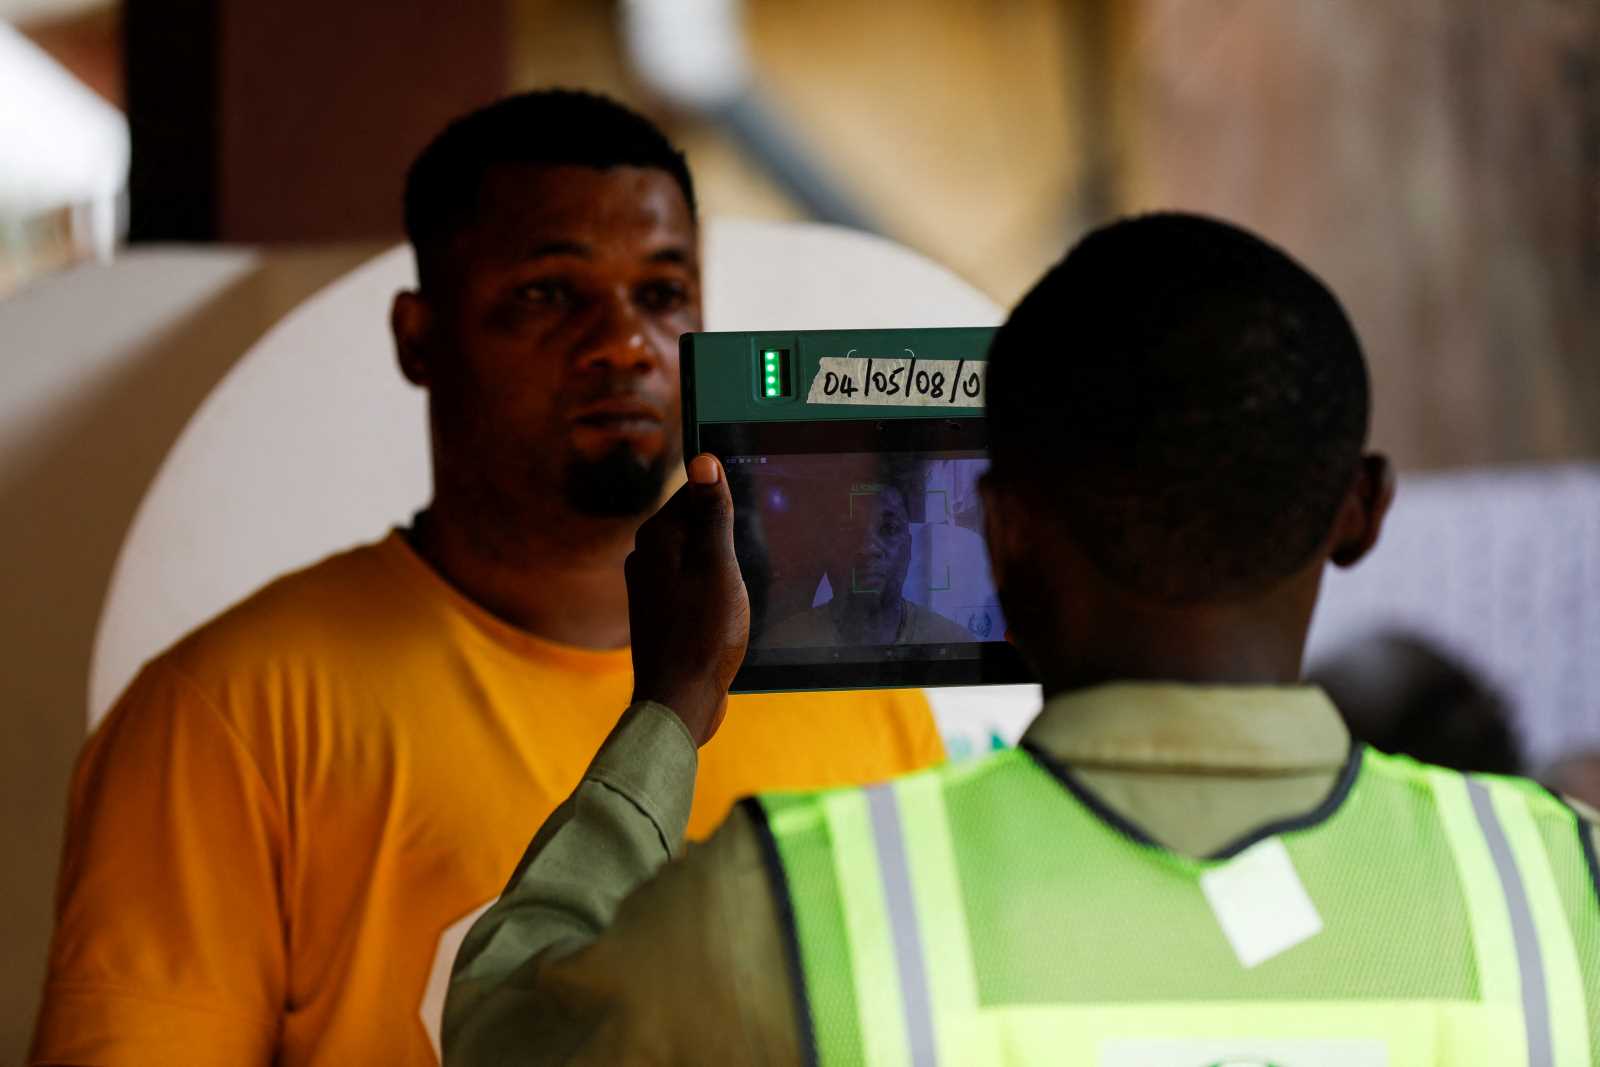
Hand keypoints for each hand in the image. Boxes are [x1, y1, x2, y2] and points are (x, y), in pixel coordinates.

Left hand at [626, 454, 749, 745]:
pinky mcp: (662, 610)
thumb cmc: (702, 634)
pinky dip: (714, 585)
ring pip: (696, 553)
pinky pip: (693, 580)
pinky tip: (729, 606)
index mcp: (657, 537)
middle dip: (727, 532)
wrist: (679, 699)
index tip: (751, 520)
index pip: (694, 491)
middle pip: (696, 522)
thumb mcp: (718, 566)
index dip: (727, 499)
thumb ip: (711, 514)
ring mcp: (652, 585)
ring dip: (723, 562)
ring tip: (741, 586)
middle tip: (750, 558)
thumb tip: (703, 460)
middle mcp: (647, 556)